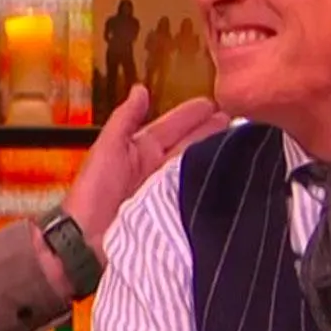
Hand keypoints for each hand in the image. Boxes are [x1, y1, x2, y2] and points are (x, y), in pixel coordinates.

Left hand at [64, 86, 228, 242]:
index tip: (215, 103)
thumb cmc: (92, 193)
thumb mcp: (107, 148)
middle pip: (191, 146)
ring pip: (197, 168)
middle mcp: (157, 170)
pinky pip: (198, 195)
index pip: (173, 127)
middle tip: (238, 118)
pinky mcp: (176, 214)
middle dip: (212, 131)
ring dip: (217, 155)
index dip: (192, 115)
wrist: (87, 240)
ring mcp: (168, 192)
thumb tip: (140, 90)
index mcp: (140, 151)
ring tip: (244, 142)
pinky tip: (235, 177)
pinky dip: (214, 185)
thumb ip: (125, 118)